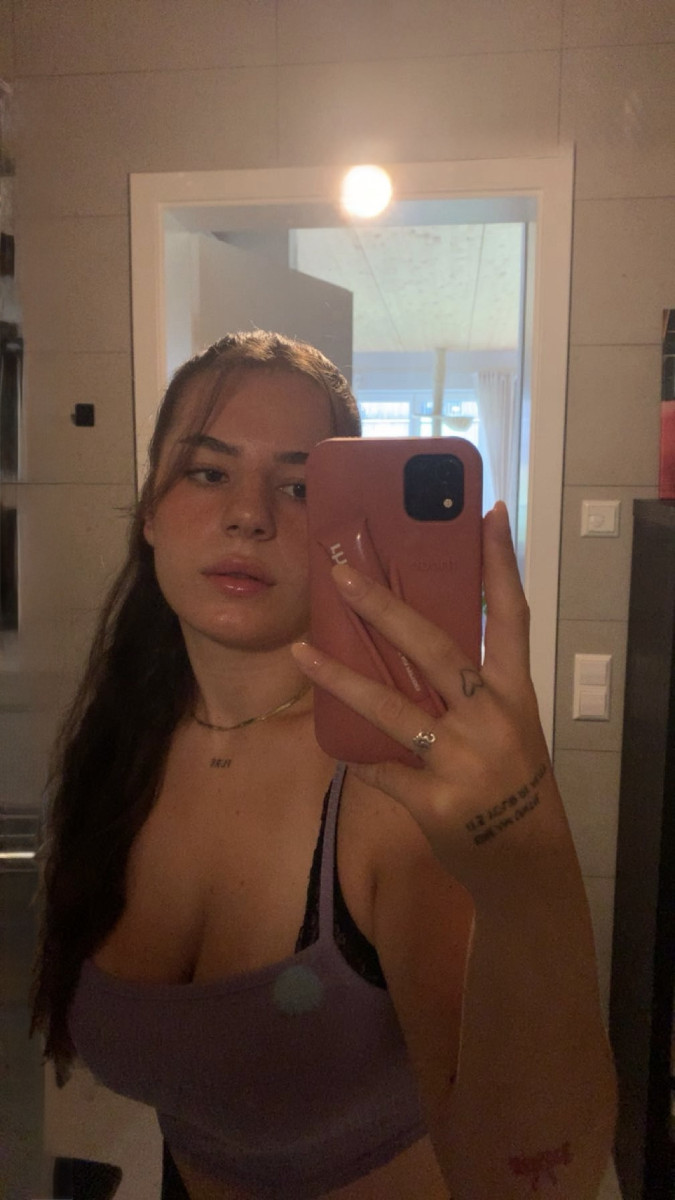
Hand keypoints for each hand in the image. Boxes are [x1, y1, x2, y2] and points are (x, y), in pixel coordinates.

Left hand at [292, 502, 561, 894]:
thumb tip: (411, 639)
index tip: (486, 514)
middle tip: (342, 575)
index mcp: (515, 694)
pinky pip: (379, 769)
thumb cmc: (511, 781)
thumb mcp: (509, 726)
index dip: (501, 564)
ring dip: (342, 678)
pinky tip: (329, 742)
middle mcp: (492, 720)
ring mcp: (464, 762)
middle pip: (434, 650)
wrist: (525, 860)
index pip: (511, 617)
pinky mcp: (436, 802)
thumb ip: (471, 688)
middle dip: (385, 609)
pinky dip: (353, 756)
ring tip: (301, 652)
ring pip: (392, 709)